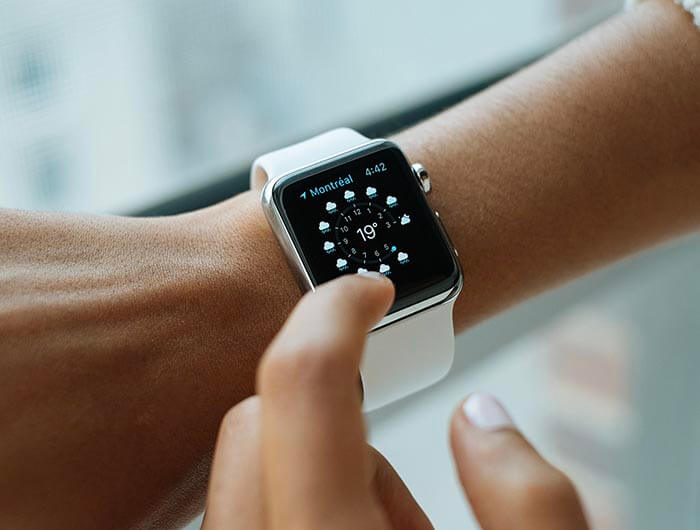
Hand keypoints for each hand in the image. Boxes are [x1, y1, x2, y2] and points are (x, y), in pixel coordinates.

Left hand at [202, 274, 588, 528]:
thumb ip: (532, 503)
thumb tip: (480, 420)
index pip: (301, 381)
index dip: (337, 310)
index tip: (367, 288)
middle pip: (255, 418)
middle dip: (328, 417)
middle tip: (390, 471)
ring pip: (241, 467)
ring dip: (314, 470)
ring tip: (379, 522)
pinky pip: (241, 506)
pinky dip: (291, 499)